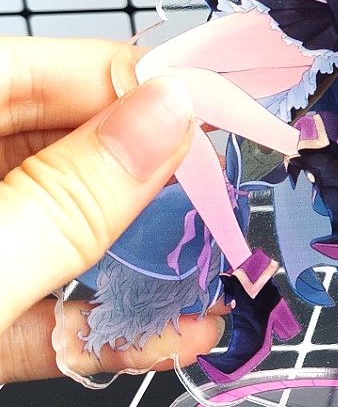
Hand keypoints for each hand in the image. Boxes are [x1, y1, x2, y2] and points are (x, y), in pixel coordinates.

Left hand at [0, 37, 221, 382]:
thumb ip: (68, 197)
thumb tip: (174, 111)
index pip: (42, 71)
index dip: (138, 84)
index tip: (223, 110)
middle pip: (60, 146)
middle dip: (149, 176)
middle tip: (227, 192)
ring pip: (59, 229)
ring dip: (139, 260)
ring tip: (214, 271)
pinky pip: (42, 306)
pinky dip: (103, 323)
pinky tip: (174, 336)